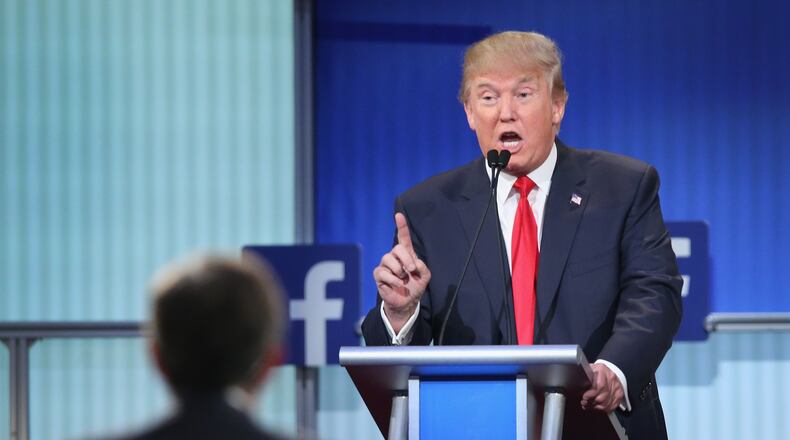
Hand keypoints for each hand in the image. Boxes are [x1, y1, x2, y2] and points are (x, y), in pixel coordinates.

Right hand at [373, 213, 430, 332]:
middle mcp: (394, 257)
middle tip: (411, 270)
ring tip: (403, 279)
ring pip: (388, 258)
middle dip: (406, 259)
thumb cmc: (415, 287)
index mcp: (406, 254)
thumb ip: (423, 267)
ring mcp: (385, 265)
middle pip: (397, 248)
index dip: (401, 226)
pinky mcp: (379, 274)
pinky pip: (383, 272)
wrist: (407, 303)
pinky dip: (394, 280)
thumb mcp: (425, 277)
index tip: (399, 215)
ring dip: (399, 270)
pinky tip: (398, 285)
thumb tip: (414, 263)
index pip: (403, 237)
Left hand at [581, 363, 624, 412]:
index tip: (584, 397)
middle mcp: (611, 378)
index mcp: (602, 370)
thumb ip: (584, 376)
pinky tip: (596, 407)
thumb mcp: (589, 369)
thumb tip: (577, 382)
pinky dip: (603, 409)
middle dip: (591, 403)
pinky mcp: (619, 394)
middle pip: (602, 397)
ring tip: (589, 405)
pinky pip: (611, 406)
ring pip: (606, 404)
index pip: (599, 386)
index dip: (590, 394)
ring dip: (595, 407)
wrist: (608, 371)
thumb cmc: (596, 371)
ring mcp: (617, 387)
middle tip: (584, 402)